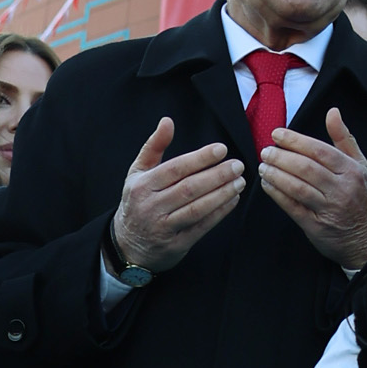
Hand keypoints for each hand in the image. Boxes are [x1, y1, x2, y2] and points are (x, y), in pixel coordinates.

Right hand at [109, 116, 245, 275]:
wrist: (127, 245)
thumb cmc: (137, 201)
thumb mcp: (137, 173)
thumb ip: (154, 146)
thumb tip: (167, 121)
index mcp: (143, 185)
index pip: (175, 169)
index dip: (200, 159)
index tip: (221, 149)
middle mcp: (151, 207)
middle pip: (188, 189)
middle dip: (216, 176)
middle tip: (237, 165)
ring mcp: (163, 228)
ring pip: (196, 209)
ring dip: (221, 195)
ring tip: (239, 182)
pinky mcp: (176, 245)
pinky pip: (201, 227)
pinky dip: (219, 214)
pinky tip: (232, 201)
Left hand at [257, 108, 366, 269]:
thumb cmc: (360, 196)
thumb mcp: (359, 164)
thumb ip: (343, 138)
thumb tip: (332, 112)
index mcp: (351, 170)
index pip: (320, 151)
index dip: (296, 141)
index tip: (277, 134)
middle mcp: (341, 188)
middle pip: (306, 168)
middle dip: (282, 157)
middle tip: (265, 151)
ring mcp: (329, 209)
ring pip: (298, 188)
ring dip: (276, 176)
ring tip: (263, 166)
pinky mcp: (316, 226)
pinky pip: (293, 208)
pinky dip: (277, 195)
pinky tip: (267, 185)